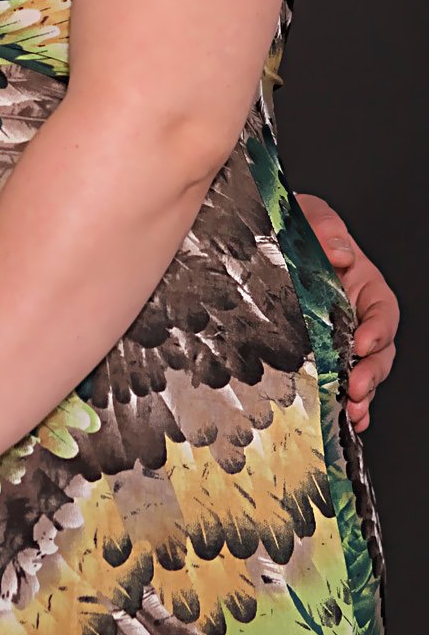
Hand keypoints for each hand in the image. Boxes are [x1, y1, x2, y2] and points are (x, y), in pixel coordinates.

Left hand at [298, 192, 398, 432]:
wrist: (253, 236)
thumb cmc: (286, 224)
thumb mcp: (305, 214)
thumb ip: (324, 226)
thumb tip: (340, 252)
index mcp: (359, 281)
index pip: (382, 309)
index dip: (379, 329)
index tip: (363, 344)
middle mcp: (352, 313)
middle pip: (378, 349)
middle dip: (371, 372)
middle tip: (355, 387)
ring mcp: (334, 336)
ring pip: (360, 370)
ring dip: (361, 394)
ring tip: (351, 410)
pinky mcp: (312, 354)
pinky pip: (333, 382)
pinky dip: (339, 404)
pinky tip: (337, 420)